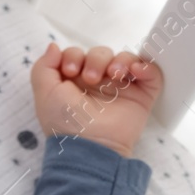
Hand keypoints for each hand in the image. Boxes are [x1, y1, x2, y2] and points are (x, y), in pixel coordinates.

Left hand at [31, 42, 163, 157]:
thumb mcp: (45, 94)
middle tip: (92, 78)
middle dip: (96, 59)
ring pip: (125, 59)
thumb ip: (43, 67)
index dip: (74, 56)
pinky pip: (151, 74)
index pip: (78, 55)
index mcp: (74, 83)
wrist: (90, 147)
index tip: (71, 70)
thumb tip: (53, 47)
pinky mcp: (141, 97)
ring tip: (114, 75)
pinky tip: (135, 71)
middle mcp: (98, 84)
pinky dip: (147, 67)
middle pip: (101, 54)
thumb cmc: (65, 125)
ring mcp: (121, 89)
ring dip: (120, 60)